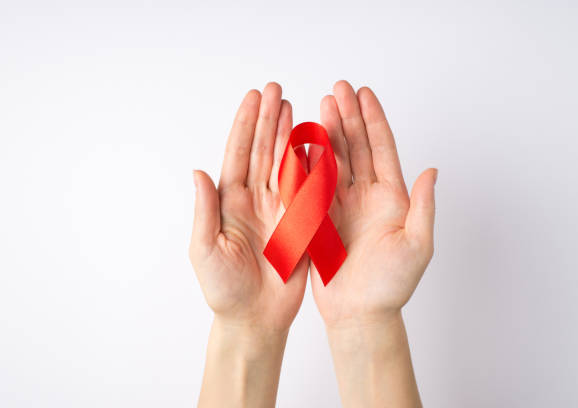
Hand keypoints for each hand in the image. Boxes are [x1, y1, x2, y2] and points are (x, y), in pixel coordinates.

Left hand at [189, 82, 307, 332]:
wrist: (255, 318)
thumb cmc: (224, 290)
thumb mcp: (205, 250)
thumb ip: (205, 211)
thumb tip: (199, 173)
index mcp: (230, 203)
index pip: (239, 155)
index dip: (245, 126)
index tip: (253, 99)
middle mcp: (255, 200)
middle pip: (263, 151)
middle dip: (268, 120)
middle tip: (275, 90)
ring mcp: (279, 210)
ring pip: (285, 164)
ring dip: (289, 135)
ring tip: (292, 106)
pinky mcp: (300, 223)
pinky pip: (308, 189)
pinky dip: (312, 165)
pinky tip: (314, 142)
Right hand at [311, 80, 436, 327]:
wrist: (360, 314)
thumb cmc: (391, 285)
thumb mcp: (418, 245)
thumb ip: (423, 207)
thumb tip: (432, 171)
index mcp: (390, 199)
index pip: (381, 150)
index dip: (373, 120)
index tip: (364, 93)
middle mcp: (366, 197)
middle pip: (356, 148)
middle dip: (348, 117)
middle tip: (338, 89)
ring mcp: (341, 206)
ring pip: (332, 161)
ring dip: (327, 133)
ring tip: (320, 105)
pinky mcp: (320, 219)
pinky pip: (312, 185)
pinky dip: (306, 162)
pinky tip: (301, 140)